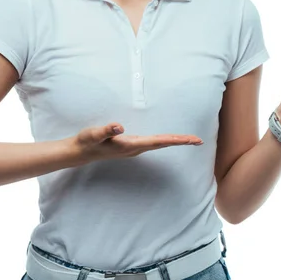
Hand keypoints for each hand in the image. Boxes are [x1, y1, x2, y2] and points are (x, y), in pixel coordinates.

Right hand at [71, 123, 202, 161]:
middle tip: (199, 140)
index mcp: (131, 145)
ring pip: (160, 144)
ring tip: (191, 140)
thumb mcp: (93, 134)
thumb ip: (106, 130)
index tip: (189, 140)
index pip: (158, 142)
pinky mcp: (132, 146)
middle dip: (181, 142)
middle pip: (163, 144)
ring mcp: (135, 148)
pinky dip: (166, 141)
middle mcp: (136, 148)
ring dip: (176, 142)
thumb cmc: (87, 142)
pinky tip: (172, 140)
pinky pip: (155, 143)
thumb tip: (119, 126)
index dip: (175, 140)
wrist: (80, 153)